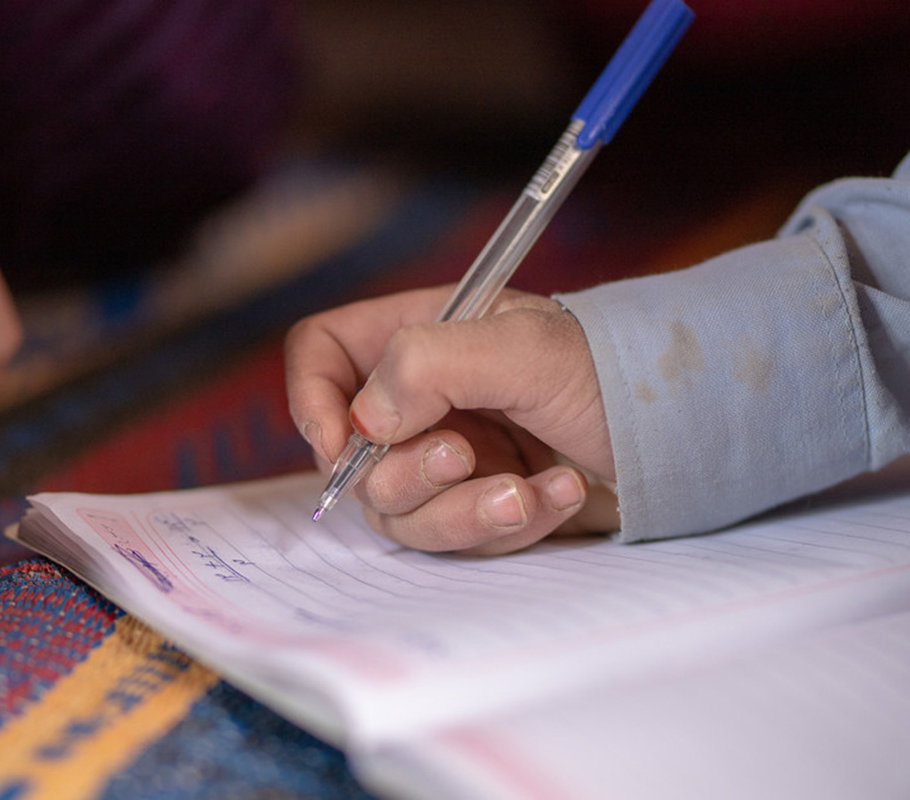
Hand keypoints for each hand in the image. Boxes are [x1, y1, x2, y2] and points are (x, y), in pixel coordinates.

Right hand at [285, 286, 619, 554]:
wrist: (684, 429)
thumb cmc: (610, 368)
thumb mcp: (524, 348)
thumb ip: (430, 366)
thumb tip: (365, 420)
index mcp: (417, 340)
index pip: (321, 355)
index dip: (312, 399)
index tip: (341, 443)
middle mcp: (421, 401)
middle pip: (352, 454)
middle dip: (407, 472)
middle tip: (464, 457)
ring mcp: (448, 458)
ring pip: (400, 512)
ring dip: (463, 510)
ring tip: (528, 490)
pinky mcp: (480, 506)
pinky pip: (461, 537)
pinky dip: (511, 523)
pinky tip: (561, 493)